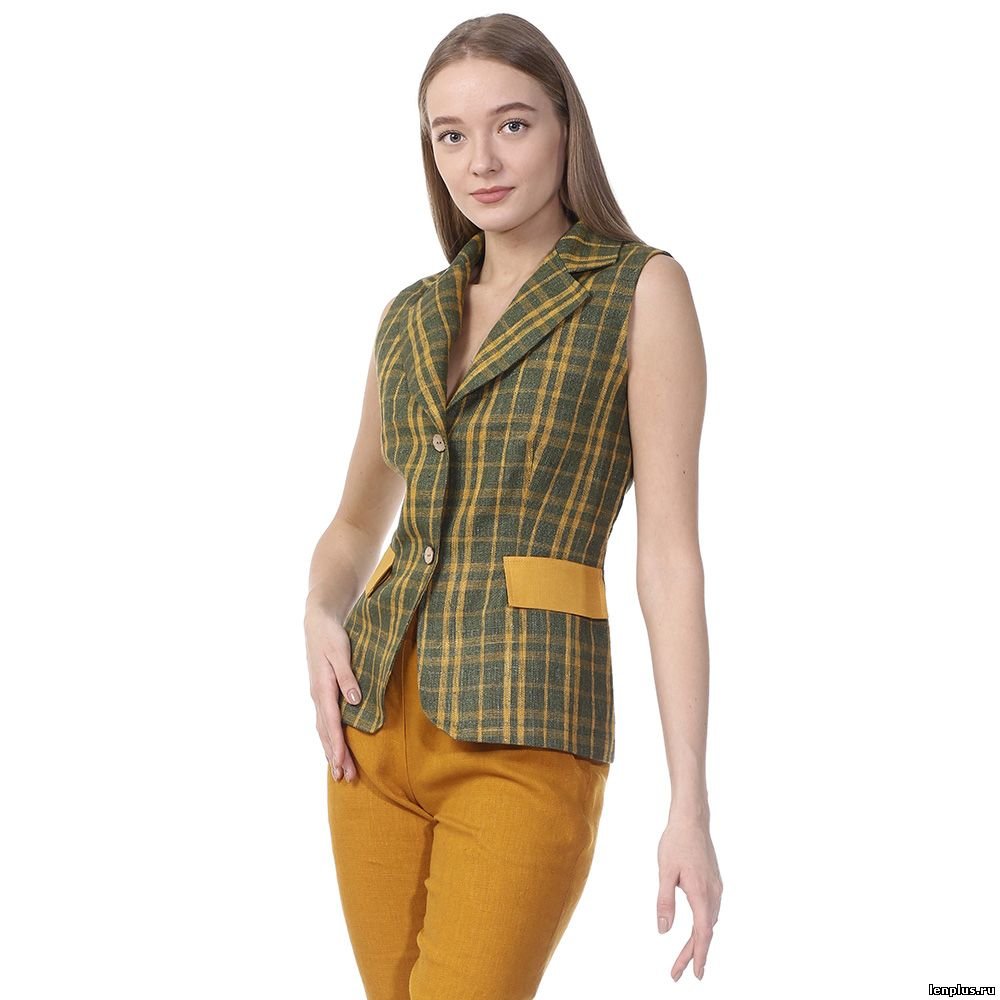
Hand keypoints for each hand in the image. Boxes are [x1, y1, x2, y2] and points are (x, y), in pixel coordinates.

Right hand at [304, 603, 362, 782]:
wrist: (317, 622)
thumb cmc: (331, 636)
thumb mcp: (341, 652)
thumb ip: (348, 677)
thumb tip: (355, 701)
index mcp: (322, 688)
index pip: (331, 724)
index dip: (337, 745)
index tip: (343, 764)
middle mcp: (318, 696)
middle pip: (326, 732)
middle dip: (335, 756)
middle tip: (345, 778)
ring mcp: (318, 695)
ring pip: (323, 729)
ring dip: (331, 750)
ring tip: (340, 771)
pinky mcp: (322, 692)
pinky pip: (324, 721)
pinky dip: (328, 738)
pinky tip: (333, 748)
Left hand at [655, 815, 722, 980]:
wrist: (692, 819)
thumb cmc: (676, 842)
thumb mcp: (665, 872)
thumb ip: (664, 901)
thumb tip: (664, 930)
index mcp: (702, 894)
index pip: (702, 933)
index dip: (697, 956)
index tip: (694, 975)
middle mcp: (713, 894)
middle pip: (705, 932)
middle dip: (692, 955)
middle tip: (676, 975)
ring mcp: (716, 888)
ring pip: (709, 923)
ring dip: (697, 942)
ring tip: (683, 959)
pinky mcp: (713, 883)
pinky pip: (710, 912)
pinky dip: (702, 927)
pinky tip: (696, 932)